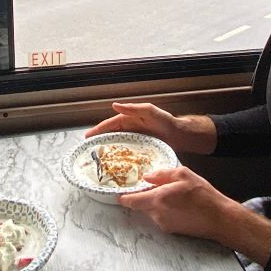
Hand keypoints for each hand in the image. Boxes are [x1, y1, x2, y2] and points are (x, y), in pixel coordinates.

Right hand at [84, 102, 216, 153]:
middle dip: (100, 140)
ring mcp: (136, 139)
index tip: (88, 136)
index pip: (111, 124)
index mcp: (131, 118)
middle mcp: (132, 128)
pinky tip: (114, 164)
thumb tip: (115, 105)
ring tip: (97, 157)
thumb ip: (134, 108)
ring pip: (118, 143)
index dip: (99, 129)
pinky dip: (119, 156)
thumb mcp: (150, 112)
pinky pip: (127, 152)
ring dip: (107, 149)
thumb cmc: (167, 122)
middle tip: (88, 149)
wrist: (182, 135)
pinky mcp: (141, 148)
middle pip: (112, 134)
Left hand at [120, 166, 270, 265]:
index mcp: (158, 198)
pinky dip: (164, 210)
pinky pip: (161, 217)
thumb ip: (162, 174)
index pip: (132, 200)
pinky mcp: (171, 230)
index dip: (124, 196)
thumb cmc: (203, 195)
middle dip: (143, 196)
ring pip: (151, 211)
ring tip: (172, 193)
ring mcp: (164, 223)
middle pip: (141, 205)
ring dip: (156, 202)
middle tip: (152, 186)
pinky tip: (178, 204)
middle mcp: (158, 214)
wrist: (218, 218)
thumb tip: (148, 176)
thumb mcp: (184, 174)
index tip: (120, 192)